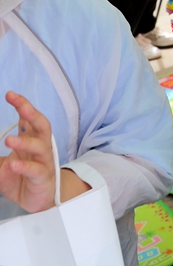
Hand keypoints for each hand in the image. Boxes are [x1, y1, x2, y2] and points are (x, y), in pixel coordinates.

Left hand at [0, 92, 91, 212]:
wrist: (37, 201)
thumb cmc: (20, 178)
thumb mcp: (0, 165)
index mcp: (30, 140)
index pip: (28, 119)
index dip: (22, 105)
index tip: (10, 95)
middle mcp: (40, 147)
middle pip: (42, 125)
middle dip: (32, 114)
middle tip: (21, 106)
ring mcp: (44, 162)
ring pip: (41, 147)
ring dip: (26, 142)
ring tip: (9, 140)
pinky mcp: (43, 178)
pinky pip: (37, 170)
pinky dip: (25, 167)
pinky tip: (13, 165)